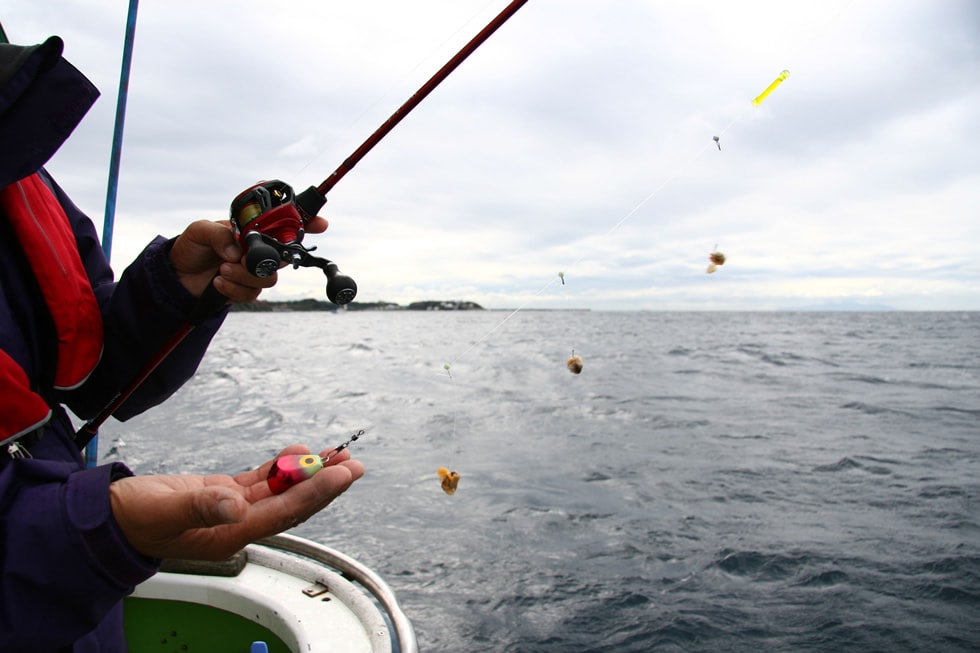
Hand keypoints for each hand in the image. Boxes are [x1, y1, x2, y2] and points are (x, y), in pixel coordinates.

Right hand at [109, 444, 361, 560]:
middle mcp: (238, 524)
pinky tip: (299, 452)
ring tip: (338, 454)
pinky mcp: (224, 495)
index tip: (341, 474)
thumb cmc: (132, 519)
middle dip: (325, 484)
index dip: (315, 493)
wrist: (109, 517)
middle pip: (292, 503)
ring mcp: (233, 510)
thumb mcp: (163, 512)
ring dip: (309, 473)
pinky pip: (262, 481)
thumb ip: (200, 508)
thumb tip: (236, 506)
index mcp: (229, 534)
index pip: (283, 512)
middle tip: (354, 464)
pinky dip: (282, 467)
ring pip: (281, 490)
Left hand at [168, 217, 328, 301]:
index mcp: (253, 230)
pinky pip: (253, 294)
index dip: (308, 223)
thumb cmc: (191, 246)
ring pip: (269, 278)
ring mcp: (254, 271)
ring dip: (245, 276)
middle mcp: (259, 250)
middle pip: (284, 256)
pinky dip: (235, 290)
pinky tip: (219, 282)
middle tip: (244, 259)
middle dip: (268, 259)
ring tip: (222, 269)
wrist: (177, 275)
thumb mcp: (200, 231)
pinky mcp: (246, 290)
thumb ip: (218, 235)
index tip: (321, 224)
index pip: (285, 225)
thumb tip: (236, 251)